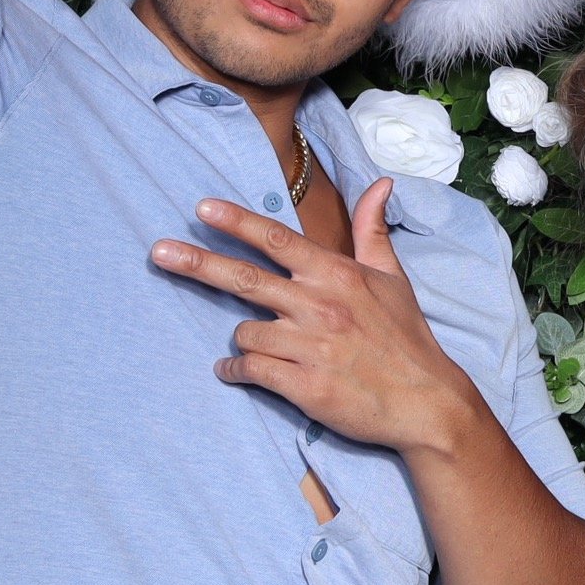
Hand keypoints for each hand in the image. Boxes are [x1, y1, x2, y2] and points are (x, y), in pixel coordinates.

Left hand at [150, 182, 483, 453]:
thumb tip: (381, 183)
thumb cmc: (406, 338)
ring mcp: (310, 346)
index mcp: (338, 275)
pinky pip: (249, 370)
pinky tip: (236, 372)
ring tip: (252, 349)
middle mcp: (320, 305)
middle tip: (158, 252)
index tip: (202, 207)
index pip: (278, 240)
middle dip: (197, 262)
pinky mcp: (302, 385)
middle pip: (244, 278)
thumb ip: (374, 230)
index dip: (238, 222)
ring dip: (241, 340)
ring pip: (244, 331)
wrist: (426, 401)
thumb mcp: (394, 278)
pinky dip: (236, 371)